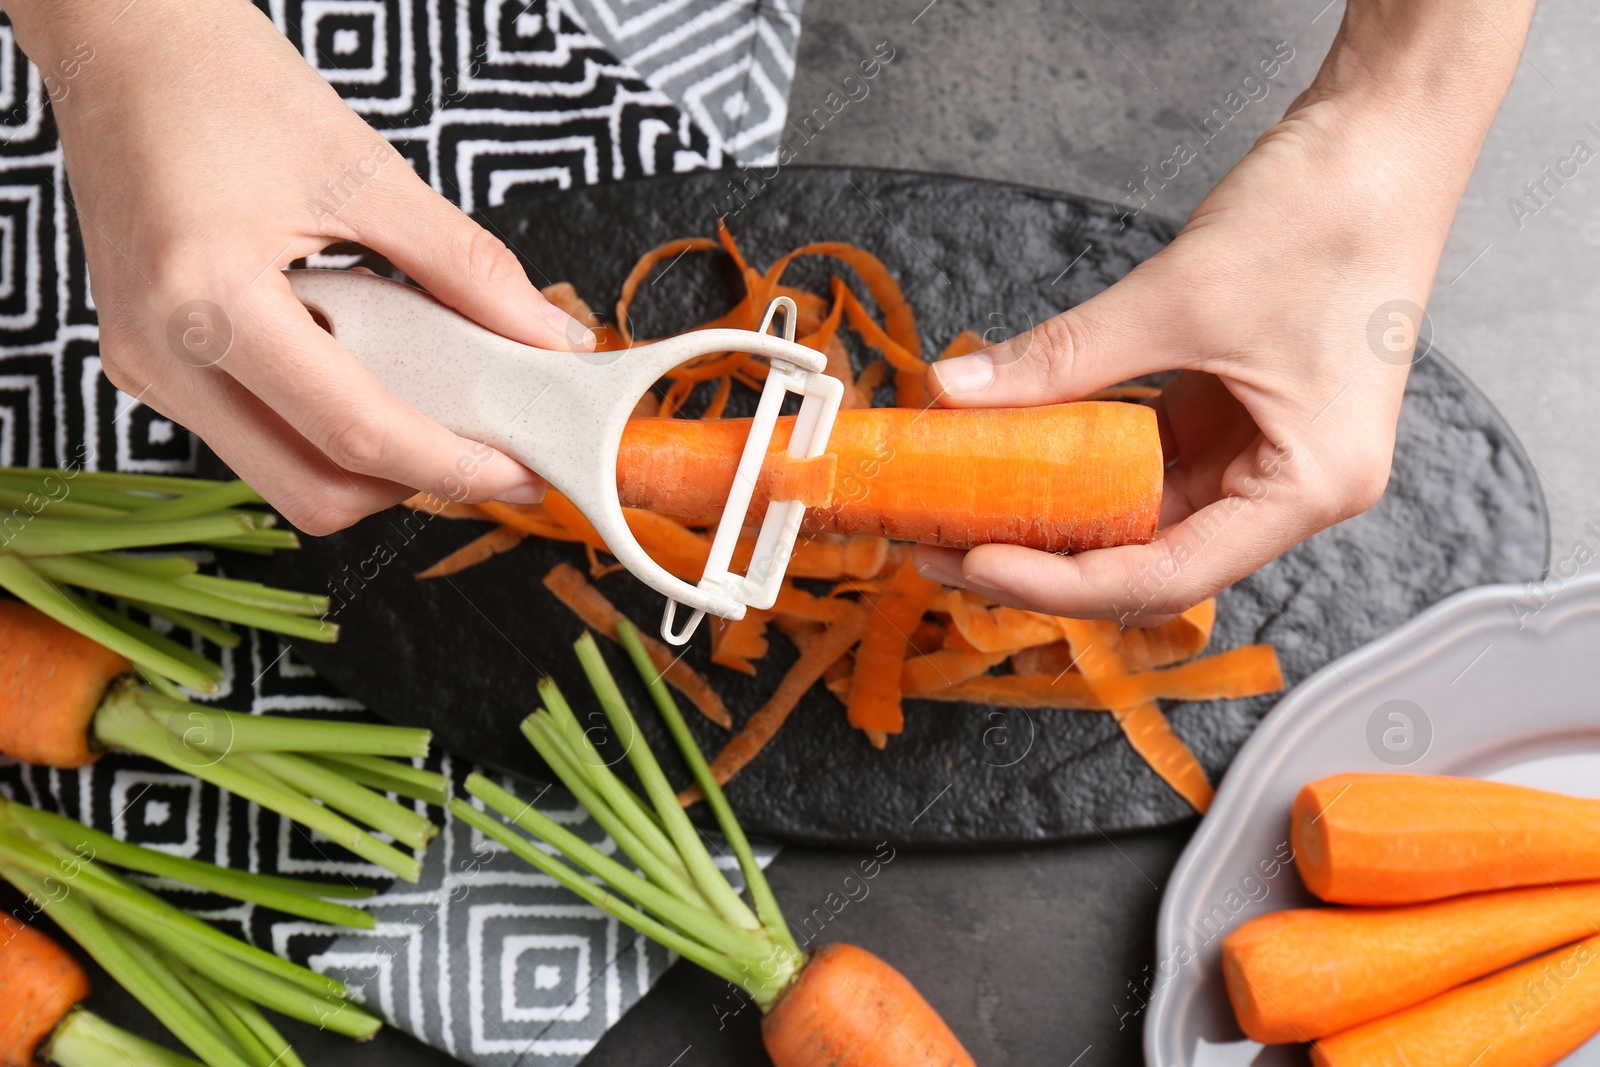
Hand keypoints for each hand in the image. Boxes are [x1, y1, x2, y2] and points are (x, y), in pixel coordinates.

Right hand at [15, 0, 592, 533]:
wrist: (121, 41)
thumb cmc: (224, 82)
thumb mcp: (367, 170)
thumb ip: (467, 268)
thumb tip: (550, 339)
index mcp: (207, 299)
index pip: (351, 433)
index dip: (452, 467)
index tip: (527, 472)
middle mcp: (161, 354)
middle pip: (312, 492)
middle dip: (413, 484)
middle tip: (486, 448)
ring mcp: (145, 368)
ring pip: (283, 476)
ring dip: (370, 461)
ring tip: (431, 397)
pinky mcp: (149, 365)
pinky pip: (253, 438)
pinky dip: (325, 427)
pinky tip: (366, 367)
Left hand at [912, 0, 1532, 624]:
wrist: (1383, 140)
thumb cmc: (1325, 214)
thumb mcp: (1177, 296)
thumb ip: (1064, 359)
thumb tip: (958, 392)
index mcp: (1310, 486)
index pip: (1170, 574)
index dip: (1064, 582)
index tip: (977, 562)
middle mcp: (1292, 490)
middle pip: (1153, 560)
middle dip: (1047, 561)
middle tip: (947, 548)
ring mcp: (1264, 456)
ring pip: (1145, 518)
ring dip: (1060, 517)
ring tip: (969, 513)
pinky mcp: (1236, 419)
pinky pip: (1147, 464)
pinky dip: (1084, 465)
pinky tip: (1018, 460)